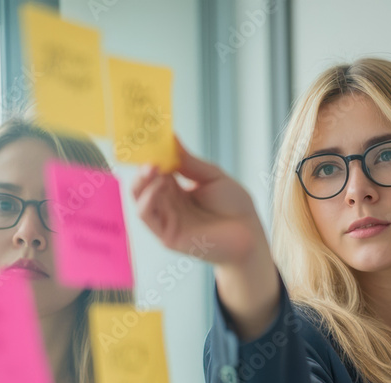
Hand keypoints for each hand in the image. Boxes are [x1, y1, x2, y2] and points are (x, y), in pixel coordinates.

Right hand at [132, 137, 266, 266]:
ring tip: (152, 167)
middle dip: (143, 168)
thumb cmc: (236, 207)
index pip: (156, 171)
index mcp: (178, 190)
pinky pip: (147, 216)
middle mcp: (168, 204)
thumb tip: (172, 138)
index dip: (151, 156)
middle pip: (144, 184)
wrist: (250, 234)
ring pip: (140, 199)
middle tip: (147, 154)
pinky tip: (159, 184)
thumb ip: (190, 162)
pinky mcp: (167, 235)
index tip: (148, 139)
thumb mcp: (213, 177)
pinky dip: (148, 199)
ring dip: (143, 181)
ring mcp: (166, 220)